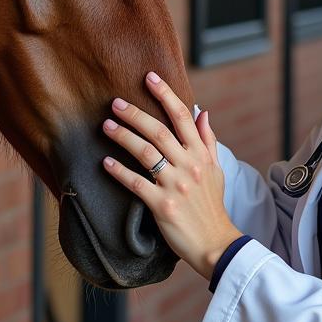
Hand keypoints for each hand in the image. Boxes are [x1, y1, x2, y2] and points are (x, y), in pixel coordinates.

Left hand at [101, 71, 241, 279]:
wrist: (215, 243)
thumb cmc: (212, 206)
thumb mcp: (216, 170)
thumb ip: (208, 140)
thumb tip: (202, 113)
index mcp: (201, 154)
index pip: (183, 117)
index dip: (165, 94)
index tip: (149, 77)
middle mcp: (190, 165)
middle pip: (158, 131)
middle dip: (135, 114)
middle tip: (115, 103)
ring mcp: (176, 185)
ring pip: (145, 153)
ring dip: (123, 137)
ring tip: (105, 127)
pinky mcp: (162, 205)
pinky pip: (136, 184)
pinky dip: (119, 172)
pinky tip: (105, 163)